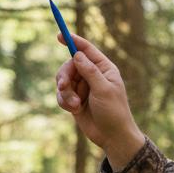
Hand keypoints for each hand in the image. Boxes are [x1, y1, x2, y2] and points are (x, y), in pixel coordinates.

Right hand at [54, 33, 145, 167]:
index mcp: (104, 69)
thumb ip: (90, 71)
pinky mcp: (75, 100)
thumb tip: (77, 55)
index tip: (59, 35)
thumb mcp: (103, 90)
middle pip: (70, 65)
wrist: (112, 137)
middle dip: (65, 75)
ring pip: (63, 81)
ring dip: (65, 93)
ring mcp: (83, 88)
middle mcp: (92, 76)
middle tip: (63, 85)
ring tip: (75, 105)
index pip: (86, 50)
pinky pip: (61, 94)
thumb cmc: (114, 112)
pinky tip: (73, 110)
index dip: (73, 41)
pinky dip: (64, 101)